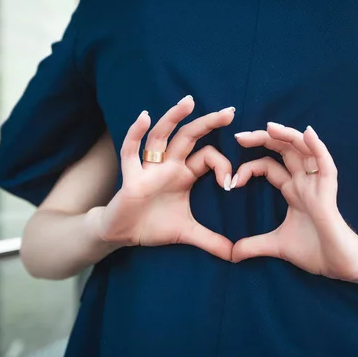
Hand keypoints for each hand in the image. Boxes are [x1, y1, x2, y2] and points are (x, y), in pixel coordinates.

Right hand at [91, 96, 235, 259]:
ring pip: (161, 137)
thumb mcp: (187, 233)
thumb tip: (235, 255)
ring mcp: (148, 169)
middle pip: (189, 137)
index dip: (222, 166)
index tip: (231, 183)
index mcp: (184, 174)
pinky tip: (144, 117)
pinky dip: (135, 134)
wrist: (122, 234)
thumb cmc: (153, 226)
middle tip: (230, 111)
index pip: (207, 157)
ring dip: (173, 118)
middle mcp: (168, 166)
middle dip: (208, 123)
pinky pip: (130, 152)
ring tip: (189, 101)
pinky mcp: (130, 178)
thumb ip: (211, 241)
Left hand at [232, 123, 357, 278]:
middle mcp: (304, 182)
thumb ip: (253, 246)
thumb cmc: (314, 251)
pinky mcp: (329, 192)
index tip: (231, 181)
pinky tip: (308, 134)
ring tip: (269, 126)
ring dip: (288, 136)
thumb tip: (231, 255)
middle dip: (263, 139)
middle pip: (284, 150)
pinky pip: (325, 164)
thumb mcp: (275, 246)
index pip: (268, 166)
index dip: (249, 168)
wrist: (338, 265)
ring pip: (304, 150)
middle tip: (239, 136)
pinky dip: (318, 148)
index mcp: (292, 190)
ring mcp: (317, 184)